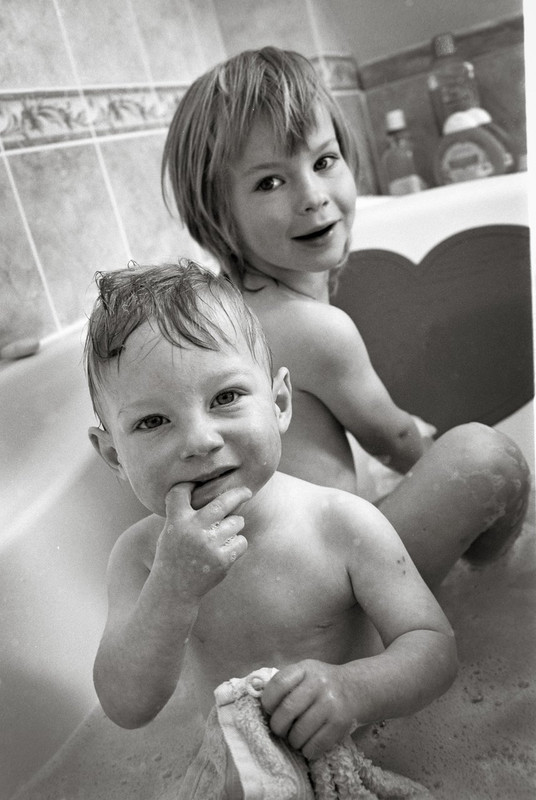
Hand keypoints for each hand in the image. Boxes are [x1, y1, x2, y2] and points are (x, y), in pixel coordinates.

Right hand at [155, 483, 250, 600]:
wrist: (174, 588)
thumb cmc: (174, 554)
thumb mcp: (171, 530)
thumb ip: (185, 512)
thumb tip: (212, 490)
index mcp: (176, 521)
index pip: (182, 492)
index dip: (189, 485)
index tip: (199, 483)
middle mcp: (193, 530)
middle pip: (223, 501)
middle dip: (239, 493)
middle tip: (247, 491)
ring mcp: (209, 545)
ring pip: (237, 522)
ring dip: (235, 524)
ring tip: (224, 533)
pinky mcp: (222, 560)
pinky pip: (242, 541)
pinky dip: (238, 543)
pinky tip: (227, 549)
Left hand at [261, 660, 356, 759]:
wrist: (356, 688)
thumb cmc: (322, 683)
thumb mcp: (306, 673)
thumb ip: (287, 684)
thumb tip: (262, 707)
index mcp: (305, 669)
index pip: (279, 683)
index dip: (268, 701)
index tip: (269, 710)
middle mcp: (318, 684)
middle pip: (286, 710)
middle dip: (278, 726)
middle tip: (280, 730)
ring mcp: (330, 704)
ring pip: (299, 732)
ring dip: (293, 741)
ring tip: (295, 738)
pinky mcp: (339, 723)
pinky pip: (315, 745)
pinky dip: (307, 750)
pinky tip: (309, 744)